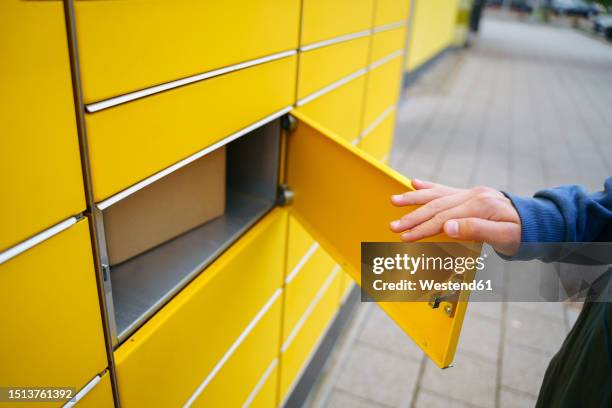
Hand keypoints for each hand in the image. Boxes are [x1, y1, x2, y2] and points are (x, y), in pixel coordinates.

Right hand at [389, 179, 521, 255]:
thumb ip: (475, 230)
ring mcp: (471, 193)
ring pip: (437, 194)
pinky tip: (415, 183)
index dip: (422, 229)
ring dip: (414, 199)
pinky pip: (445, 189)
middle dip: (412, 217)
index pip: (443, 219)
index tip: (406, 237)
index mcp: (480, 206)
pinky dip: (429, 187)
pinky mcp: (470, 194)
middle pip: (436, 206)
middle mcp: (473, 196)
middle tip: (393, 226)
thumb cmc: (523, 233)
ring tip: (395, 201)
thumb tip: (447, 227)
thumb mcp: (504, 237)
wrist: (538, 222)